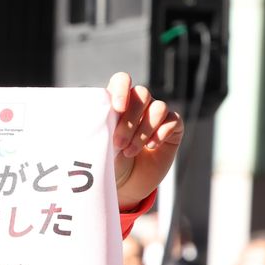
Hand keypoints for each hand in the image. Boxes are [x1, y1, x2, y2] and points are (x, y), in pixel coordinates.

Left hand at [106, 73, 184, 209]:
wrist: (126, 184)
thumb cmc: (108, 162)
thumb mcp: (99, 145)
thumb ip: (99, 127)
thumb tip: (91, 118)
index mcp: (118, 102)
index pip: (122, 80)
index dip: (122, 89)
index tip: (117, 109)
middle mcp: (139, 105)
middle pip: (141, 94)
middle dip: (129, 120)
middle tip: (118, 144)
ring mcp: (157, 115)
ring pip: (158, 107)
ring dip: (144, 130)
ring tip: (131, 151)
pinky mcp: (173, 128)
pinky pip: (173, 120)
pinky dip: (161, 133)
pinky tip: (150, 148)